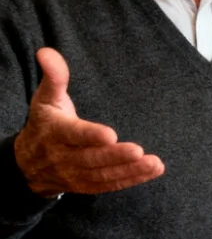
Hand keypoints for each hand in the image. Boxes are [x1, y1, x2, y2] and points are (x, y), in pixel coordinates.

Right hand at [13, 48, 163, 195]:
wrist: (29, 163)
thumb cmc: (45, 123)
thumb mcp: (45, 99)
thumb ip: (54, 77)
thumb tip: (47, 52)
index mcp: (56, 132)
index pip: (73, 134)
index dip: (90, 135)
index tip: (110, 134)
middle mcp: (65, 157)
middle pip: (91, 159)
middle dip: (115, 156)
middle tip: (139, 151)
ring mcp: (76, 174)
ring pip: (103, 175)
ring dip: (130, 170)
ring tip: (154, 164)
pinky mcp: (87, 186)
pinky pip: (110, 185)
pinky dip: (131, 180)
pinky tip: (152, 171)